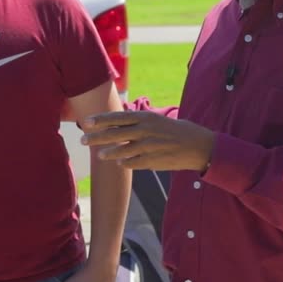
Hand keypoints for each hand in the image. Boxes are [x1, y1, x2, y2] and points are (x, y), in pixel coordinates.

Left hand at [81, 111, 214, 171]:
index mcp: (146, 117)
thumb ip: (138, 123)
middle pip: (114, 133)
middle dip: (96, 137)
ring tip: (99, 155)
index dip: (100, 120)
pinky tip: (120, 164)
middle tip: (82, 140)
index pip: (118, 117)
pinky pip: (132, 163)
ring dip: (108, 153)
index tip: (86, 122)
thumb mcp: (157, 121)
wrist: (199, 146)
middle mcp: (145, 130)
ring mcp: (148, 146)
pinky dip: (125, 163)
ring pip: (121, 150)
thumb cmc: (176, 131)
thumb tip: (117, 125)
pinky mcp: (152, 160)